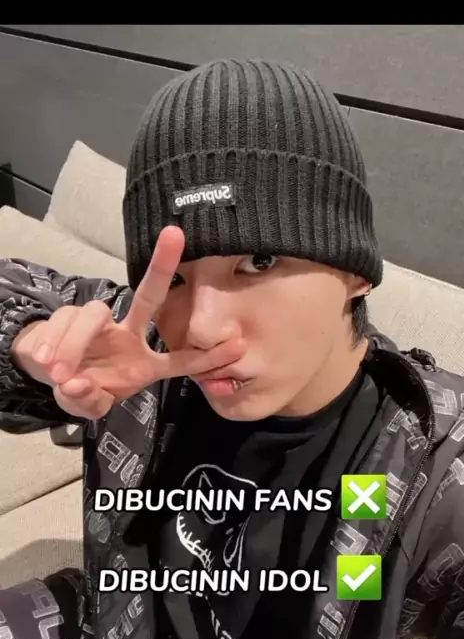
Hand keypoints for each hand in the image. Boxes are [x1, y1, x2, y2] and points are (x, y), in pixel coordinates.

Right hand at [16, 226, 244, 418]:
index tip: (240, 344)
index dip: (208, 356)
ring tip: (61, 373)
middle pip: (148, 296)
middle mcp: (127, 334)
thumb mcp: (91, 403)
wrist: (49, 374)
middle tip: (174, 235)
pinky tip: (48, 363)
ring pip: (93, 315)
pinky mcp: (69, 315)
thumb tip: (77, 384)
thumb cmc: (83, 387)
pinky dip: (55, 344)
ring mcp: (99, 322)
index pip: (180, 359)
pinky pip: (64, 322)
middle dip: (162, 266)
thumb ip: (89, 401)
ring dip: (75, 345)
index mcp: (143, 361)